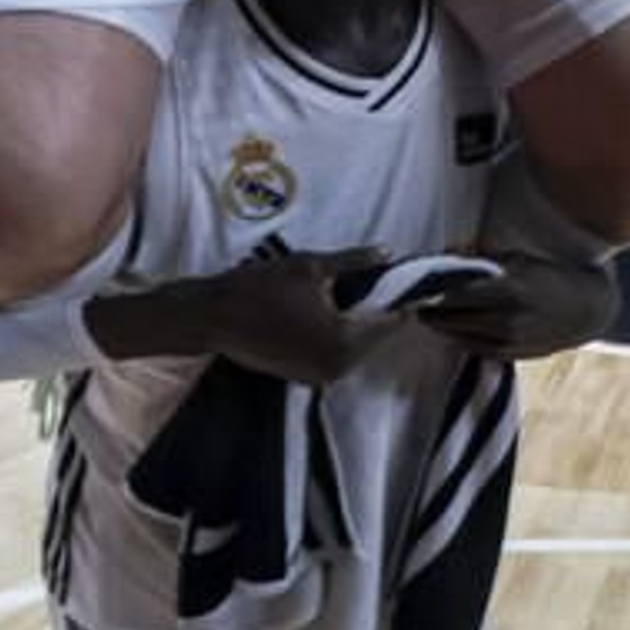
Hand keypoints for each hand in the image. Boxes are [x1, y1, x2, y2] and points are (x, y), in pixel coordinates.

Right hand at [87, 248, 397, 385]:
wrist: (214, 317)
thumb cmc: (262, 288)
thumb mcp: (312, 266)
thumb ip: (354, 262)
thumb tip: (387, 253)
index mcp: (343, 341)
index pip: (391, 322)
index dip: (405, 298)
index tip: (415, 280)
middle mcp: (336, 367)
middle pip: (375, 336)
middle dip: (381, 308)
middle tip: (384, 277)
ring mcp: (318, 376)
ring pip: (355, 346)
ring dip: (360, 321)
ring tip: (361, 287)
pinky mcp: (302, 375)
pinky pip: (335, 353)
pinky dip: (340, 333)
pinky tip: (334, 308)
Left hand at [417, 251, 615, 359]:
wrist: (586, 311)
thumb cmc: (551, 276)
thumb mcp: (520, 259)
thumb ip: (483, 259)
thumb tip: (447, 254)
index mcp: (510, 286)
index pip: (456, 289)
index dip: (431, 286)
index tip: (412, 279)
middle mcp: (507, 317)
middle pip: (452, 315)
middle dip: (429, 307)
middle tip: (411, 297)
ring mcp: (508, 341)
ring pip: (458, 335)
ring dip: (439, 324)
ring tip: (423, 313)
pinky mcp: (510, 355)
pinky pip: (472, 348)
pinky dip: (457, 338)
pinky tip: (447, 329)